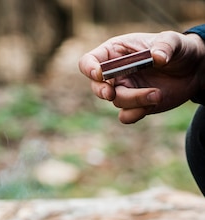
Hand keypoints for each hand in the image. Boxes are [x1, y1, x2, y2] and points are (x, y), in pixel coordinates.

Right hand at [79, 30, 204, 122]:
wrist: (192, 71)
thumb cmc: (177, 50)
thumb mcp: (173, 41)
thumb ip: (165, 46)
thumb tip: (157, 57)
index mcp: (116, 52)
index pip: (90, 60)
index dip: (90, 68)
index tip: (100, 74)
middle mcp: (115, 73)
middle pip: (96, 86)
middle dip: (102, 91)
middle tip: (111, 93)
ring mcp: (124, 91)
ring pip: (116, 102)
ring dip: (135, 99)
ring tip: (157, 93)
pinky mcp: (134, 107)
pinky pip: (125, 116)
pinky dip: (136, 113)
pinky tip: (153, 103)